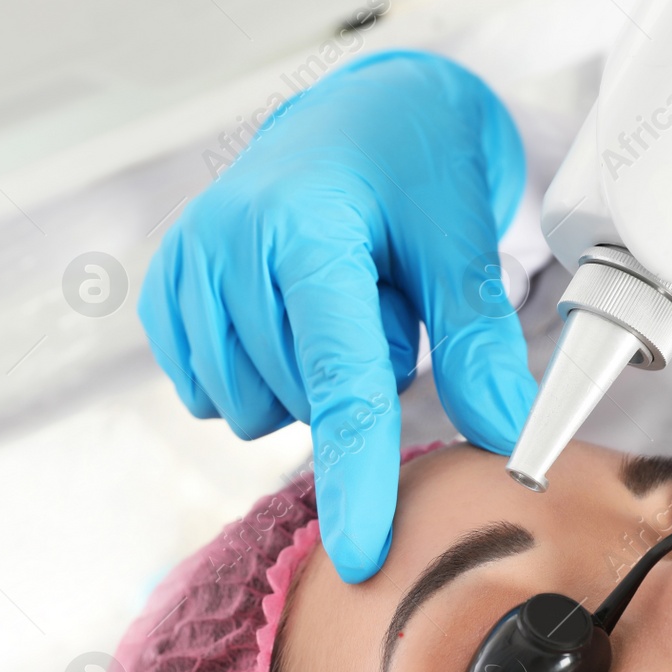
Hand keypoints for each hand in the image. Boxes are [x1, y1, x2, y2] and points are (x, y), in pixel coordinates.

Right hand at [138, 51, 534, 581]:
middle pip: (297, 404)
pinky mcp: (163, 293)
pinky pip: (210, 395)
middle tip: (378, 303)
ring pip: (249, 410)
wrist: (355, 116)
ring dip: (301, 383)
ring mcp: (185, 268)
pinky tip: (280, 316)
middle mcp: (227, 244)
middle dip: (350, 380)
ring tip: (328, 303)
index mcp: (306, 226)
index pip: (337, 378)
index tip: (361, 554)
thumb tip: (509, 438)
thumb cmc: (412, 168)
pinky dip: (256, 376)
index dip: (355, 475)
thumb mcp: (459, 242)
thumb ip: (475, 343)